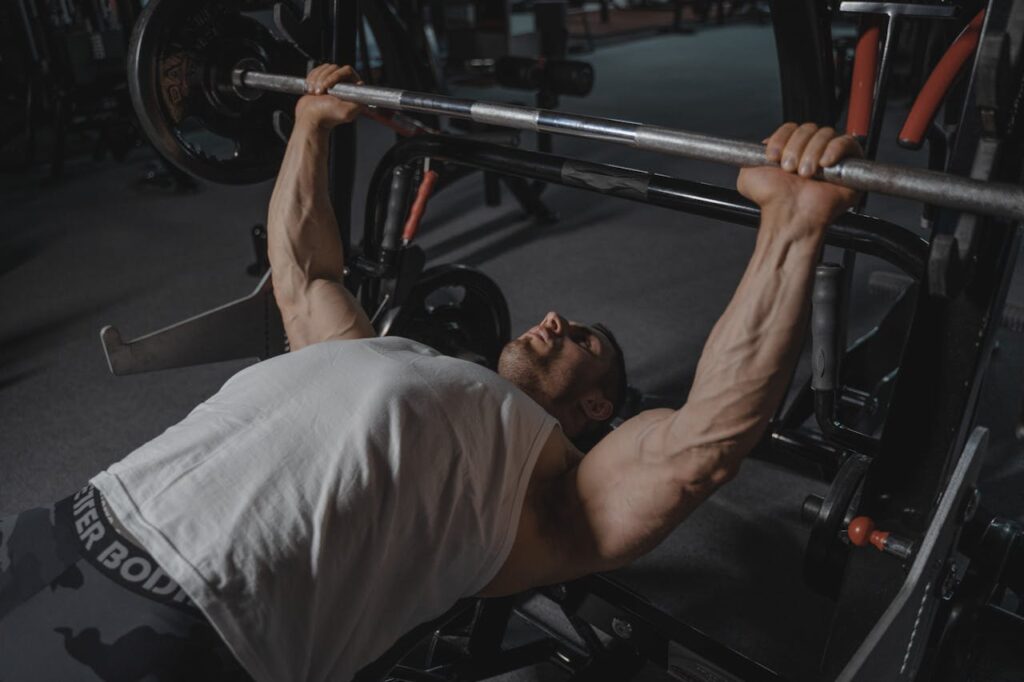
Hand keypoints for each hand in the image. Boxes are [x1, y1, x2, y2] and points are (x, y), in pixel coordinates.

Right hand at [294, 64, 364, 129]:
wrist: (309, 117)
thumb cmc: (326, 116)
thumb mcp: (347, 112)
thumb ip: (358, 102)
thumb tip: (361, 85)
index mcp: (352, 91)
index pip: (347, 71)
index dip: (336, 76)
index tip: (328, 89)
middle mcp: (343, 85)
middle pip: (334, 67)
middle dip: (324, 79)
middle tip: (319, 93)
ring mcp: (332, 82)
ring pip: (325, 68)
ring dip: (317, 80)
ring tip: (315, 93)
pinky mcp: (321, 80)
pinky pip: (317, 70)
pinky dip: (311, 79)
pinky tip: (311, 90)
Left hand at [737, 123, 862, 226]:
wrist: (788, 216)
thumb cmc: (773, 201)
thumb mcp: (748, 176)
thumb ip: (750, 156)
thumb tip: (761, 145)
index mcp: (792, 151)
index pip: (791, 128)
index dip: (781, 138)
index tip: (773, 156)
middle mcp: (811, 152)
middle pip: (808, 129)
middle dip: (796, 148)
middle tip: (790, 169)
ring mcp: (831, 157)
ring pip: (825, 134)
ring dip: (812, 152)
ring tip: (805, 174)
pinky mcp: (850, 164)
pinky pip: (847, 143)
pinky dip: (834, 149)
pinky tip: (824, 164)